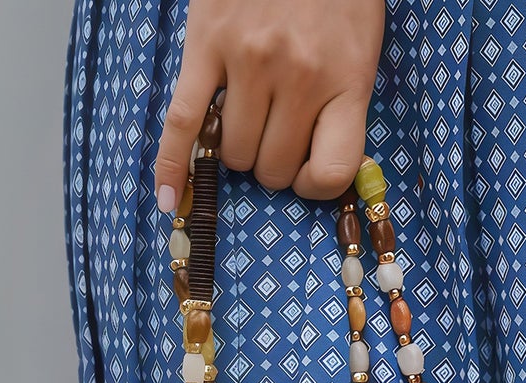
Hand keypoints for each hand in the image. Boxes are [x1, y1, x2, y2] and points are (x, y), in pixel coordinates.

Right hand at [155, 0, 384, 205]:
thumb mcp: (358, 41)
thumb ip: (342, 98)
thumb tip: (313, 164)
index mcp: (346, 76)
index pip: (331, 171)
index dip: (315, 184)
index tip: (306, 174)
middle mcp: (299, 74)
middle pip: (272, 167)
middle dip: (270, 161)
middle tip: (272, 129)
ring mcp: (250, 62)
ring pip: (232, 154)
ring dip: (234, 148)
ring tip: (242, 115)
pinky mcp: (207, 46)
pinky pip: (182, 124)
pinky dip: (171, 168)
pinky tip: (168, 198)